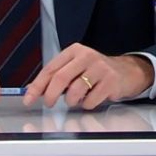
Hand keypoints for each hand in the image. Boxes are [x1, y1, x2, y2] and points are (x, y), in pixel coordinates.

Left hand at [22, 43, 153, 109]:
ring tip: (77, 100)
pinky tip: (92, 98)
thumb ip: (55, 76)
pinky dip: (87, 105)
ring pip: (75, 91)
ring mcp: (100, 68)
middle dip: (50, 95)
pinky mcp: (110, 81)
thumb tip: (31, 89)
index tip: (28, 98)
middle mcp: (86, 56)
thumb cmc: (96, 71)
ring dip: (72, 101)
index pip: (50, 69)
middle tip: (49, 104)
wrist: (126, 71)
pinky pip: (90, 101)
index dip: (37, 86)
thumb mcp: (75, 68)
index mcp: (74, 51)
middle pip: (60, 78)